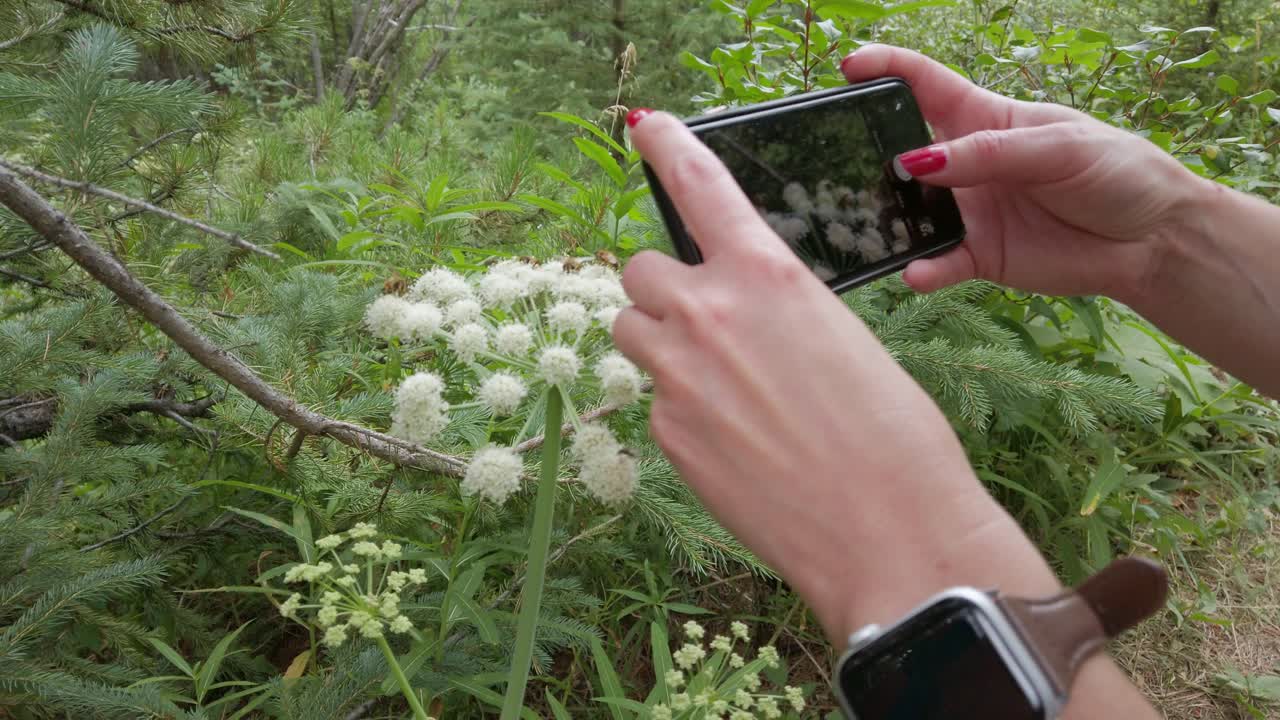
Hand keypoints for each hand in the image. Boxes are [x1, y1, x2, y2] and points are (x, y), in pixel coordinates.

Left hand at [615, 109, 1057, 640]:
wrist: (889, 530)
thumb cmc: (893, 433)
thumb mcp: (838, 337)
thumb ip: (773, 310)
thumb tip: (738, 317)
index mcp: (767, 274)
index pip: (701, 186)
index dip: (668, 148)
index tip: (645, 128)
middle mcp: (709, 313)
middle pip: (638, 270)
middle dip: (664, 289)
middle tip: (704, 322)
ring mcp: (677, 376)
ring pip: (631, 331)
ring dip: (659, 341)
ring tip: (716, 383)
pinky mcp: (665, 435)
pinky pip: (653, 400)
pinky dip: (681, 409)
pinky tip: (734, 441)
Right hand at [841, 44, 1204, 302]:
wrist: (1153, 238)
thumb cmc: (1115, 171)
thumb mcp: (1060, 147)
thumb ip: (989, 154)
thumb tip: (917, 163)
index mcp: (985, 118)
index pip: (926, 85)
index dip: (887, 69)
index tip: (849, 68)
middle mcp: (966, 164)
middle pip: (902, 151)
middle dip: (867, 151)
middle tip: (836, 161)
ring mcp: (969, 211)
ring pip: (911, 213)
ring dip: (888, 218)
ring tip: (868, 224)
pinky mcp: (979, 256)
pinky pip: (940, 262)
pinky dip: (924, 269)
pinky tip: (916, 273)